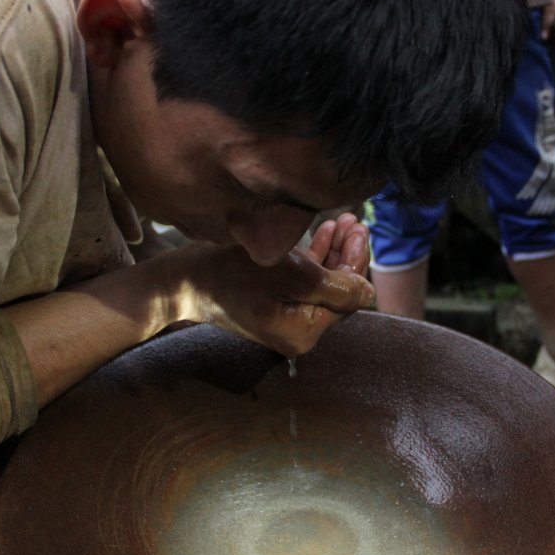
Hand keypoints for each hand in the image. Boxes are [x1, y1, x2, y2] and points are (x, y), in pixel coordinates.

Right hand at [174, 215, 373, 355]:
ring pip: (320, 284)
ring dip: (333, 253)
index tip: (361, 230)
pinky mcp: (273, 306)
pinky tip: (323, 233)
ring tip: (342, 221)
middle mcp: (297, 333)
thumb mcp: (292, 275)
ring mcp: (285, 320)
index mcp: (304, 332)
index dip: (357, 262)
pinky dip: (313, 260)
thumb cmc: (235, 272)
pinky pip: (301, 284)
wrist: (185, 279)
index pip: (347, 297)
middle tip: (354, 221)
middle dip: (347, 255)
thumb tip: (369, 293)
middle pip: (336, 291)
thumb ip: (336, 286)